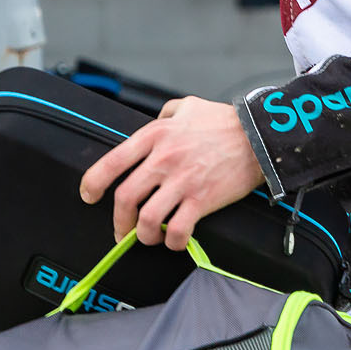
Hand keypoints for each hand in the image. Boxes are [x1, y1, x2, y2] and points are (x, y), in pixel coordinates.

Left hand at [77, 96, 265, 247]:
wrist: (260, 136)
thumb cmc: (226, 121)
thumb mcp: (188, 106)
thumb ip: (166, 114)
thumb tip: (157, 122)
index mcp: (155, 136)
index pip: (111, 163)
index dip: (93, 184)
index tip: (90, 196)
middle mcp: (163, 159)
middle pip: (125, 199)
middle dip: (119, 222)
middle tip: (123, 230)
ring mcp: (182, 182)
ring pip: (147, 220)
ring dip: (144, 236)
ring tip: (150, 238)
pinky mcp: (203, 200)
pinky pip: (178, 231)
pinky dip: (173, 242)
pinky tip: (176, 240)